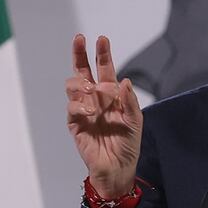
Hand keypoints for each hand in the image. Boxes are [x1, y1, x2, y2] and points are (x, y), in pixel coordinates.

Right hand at [65, 34, 142, 196]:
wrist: (117, 168)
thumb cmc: (128, 145)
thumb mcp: (135, 121)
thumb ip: (129, 101)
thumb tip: (124, 80)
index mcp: (111, 95)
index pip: (104, 69)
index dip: (102, 54)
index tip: (102, 39)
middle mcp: (95, 98)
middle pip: (83, 71)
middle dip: (80, 54)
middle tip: (80, 39)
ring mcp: (83, 110)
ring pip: (73, 86)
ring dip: (80, 82)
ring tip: (91, 89)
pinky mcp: (75, 124)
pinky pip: (72, 107)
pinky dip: (80, 105)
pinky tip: (91, 111)